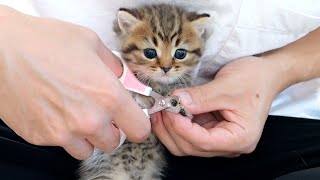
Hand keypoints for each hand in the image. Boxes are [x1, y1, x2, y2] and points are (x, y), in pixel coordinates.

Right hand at [0, 6, 149, 159]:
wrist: (1, 49)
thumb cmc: (43, 42)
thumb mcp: (91, 43)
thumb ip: (113, 65)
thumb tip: (120, 76)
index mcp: (108, 96)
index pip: (139, 129)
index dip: (138, 124)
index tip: (133, 120)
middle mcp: (89, 119)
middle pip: (114, 142)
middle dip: (111, 129)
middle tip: (101, 113)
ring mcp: (64, 132)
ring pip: (89, 149)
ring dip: (88, 136)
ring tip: (77, 114)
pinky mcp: (42, 137)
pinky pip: (62, 146)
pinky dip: (64, 135)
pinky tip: (56, 113)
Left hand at [151, 56, 287, 156]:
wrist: (265, 74)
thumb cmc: (254, 79)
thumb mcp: (227, 86)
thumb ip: (200, 97)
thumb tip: (175, 102)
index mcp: (240, 138)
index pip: (203, 142)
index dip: (181, 127)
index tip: (168, 109)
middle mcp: (229, 144)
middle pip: (191, 147)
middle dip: (171, 128)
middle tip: (160, 107)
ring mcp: (219, 138)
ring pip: (185, 143)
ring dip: (169, 127)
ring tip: (160, 108)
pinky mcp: (211, 130)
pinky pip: (188, 133)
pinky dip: (175, 123)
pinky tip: (168, 109)